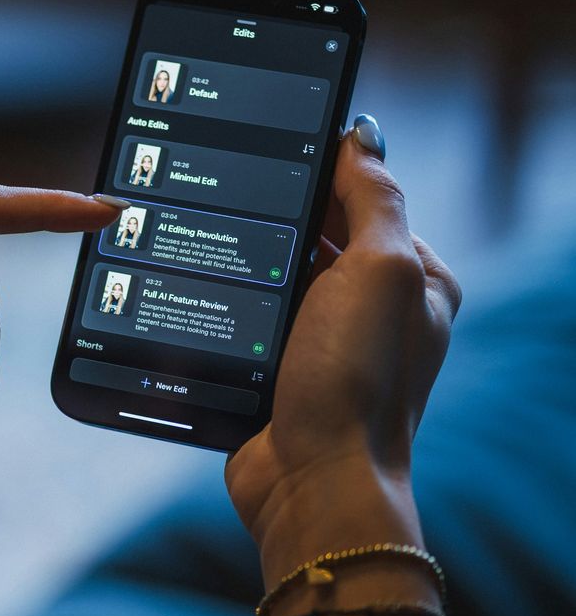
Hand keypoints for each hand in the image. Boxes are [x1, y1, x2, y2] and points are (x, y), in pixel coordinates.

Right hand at [225, 116, 462, 577]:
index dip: (324, 178)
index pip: (368, 202)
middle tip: (233, 206)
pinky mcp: (274, 372)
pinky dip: (226, 308)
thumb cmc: (355, 381)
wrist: (309, 480)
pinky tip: (202, 295)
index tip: (274, 157)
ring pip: (274, 279)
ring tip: (212, 249)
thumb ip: (374, 197)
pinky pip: (245, 321)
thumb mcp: (379, 270)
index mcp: (413, 281)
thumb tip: (362, 135)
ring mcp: (321, 345)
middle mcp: (371, 312)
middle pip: (316, 239)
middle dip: (277, 224)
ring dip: (246, 266)